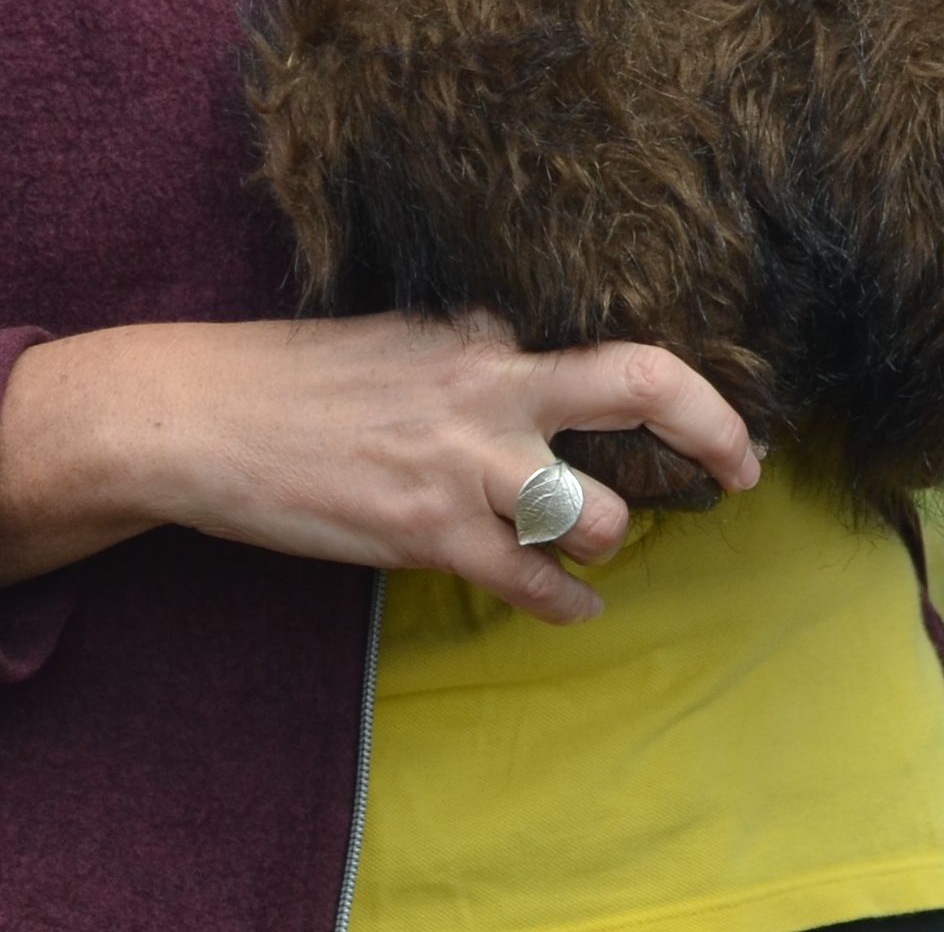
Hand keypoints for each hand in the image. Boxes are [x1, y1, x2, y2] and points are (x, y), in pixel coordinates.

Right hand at [0, 313, 759, 620]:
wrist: (199, 416)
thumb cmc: (290, 375)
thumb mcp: (396, 336)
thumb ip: (470, 349)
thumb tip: (522, 354)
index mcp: (484, 334)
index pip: (610, 345)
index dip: (681, 383)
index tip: (719, 411)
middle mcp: (491, 388)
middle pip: (643, 386)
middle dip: (713, 429)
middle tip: (744, 467)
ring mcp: (462, 465)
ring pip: (593, 513)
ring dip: (604, 538)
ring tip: (596, 545)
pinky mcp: (423, 533)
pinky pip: (526, 583)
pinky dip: (562, 604)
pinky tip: (574, 608)